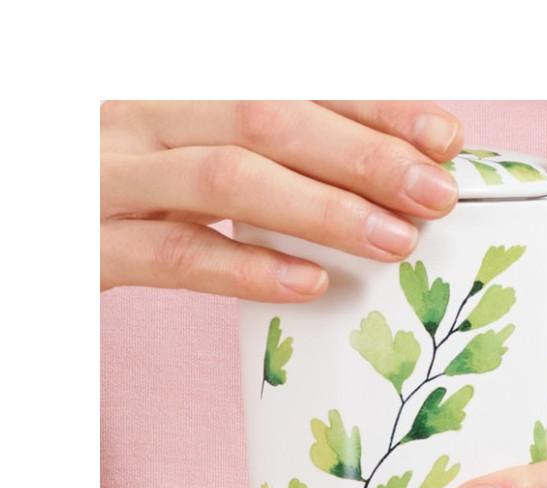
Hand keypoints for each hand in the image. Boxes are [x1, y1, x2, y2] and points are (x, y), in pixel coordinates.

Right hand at [101, 100, 462, 299]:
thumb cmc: (115, 186)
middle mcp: (144, 113)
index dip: (374, 107)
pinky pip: (176, 253)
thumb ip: (258, 153)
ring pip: (228, 177)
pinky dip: (247, 266)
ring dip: (322, 209)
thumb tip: (367, 178)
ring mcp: (110, 173)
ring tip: (393, 240)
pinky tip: (309, 284)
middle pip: (270, 117)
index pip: (292, 82)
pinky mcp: (89, 242)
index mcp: (175, 84)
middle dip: (365, 155)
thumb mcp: (183, 151)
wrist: (28, 215)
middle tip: (435, 194)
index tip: (442, 137)